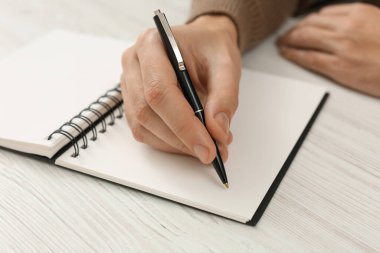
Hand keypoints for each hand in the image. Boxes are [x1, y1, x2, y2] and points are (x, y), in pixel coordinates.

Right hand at [120, 15, 239, 163]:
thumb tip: (217, 131)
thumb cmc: (210, 48)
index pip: (159, 91)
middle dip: (181, 138)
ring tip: (207, 145)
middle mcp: (133, 63)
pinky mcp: (133, 102)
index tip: (208, 147)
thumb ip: (225, 96)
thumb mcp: (227, 64)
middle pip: (147, 111)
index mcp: (152, 44)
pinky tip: (190, 141)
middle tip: (212, 152)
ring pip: (143, 126)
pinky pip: (144, 131)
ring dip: (175, 144)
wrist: (202, 44)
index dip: (183, 124)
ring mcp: (129, 84)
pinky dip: (169, 143)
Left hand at [278, 3, 379, 96]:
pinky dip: (293, 54)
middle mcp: (347, 26)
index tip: (300, 26)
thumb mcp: (376, 22)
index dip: (306, 21)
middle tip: (285, 35)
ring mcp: (342, 46)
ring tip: (282, 43)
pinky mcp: (338, 66)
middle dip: (294, 30)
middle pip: (309, 24)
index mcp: (358, 12)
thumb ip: (355, 19)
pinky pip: (308, 58)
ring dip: (289, 40)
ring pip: (305, 38)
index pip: (321, 14)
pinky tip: (286, 53)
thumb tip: (331, 19)